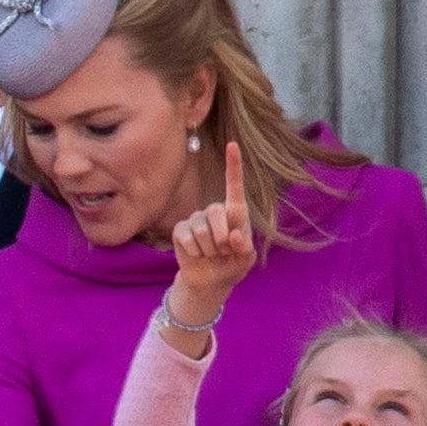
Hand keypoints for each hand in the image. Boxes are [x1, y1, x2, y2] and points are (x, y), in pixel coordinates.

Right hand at [163, 140, 256, 321]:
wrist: (211, 281)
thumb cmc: (233, 265)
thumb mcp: (246, 259)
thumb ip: (244, 247)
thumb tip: (231, 237)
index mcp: (235, 212)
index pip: (234, 185)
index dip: (233, 165)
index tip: (232, 145)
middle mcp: (214, 211)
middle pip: (215, 212)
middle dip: (221, 237)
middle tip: (224, 252)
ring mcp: (195, 220)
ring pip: (201, 230)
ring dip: (208, 249)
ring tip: (211, 255)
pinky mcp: (181, 231)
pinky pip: (186, 238)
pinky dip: (194, 251)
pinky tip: (197, 255)